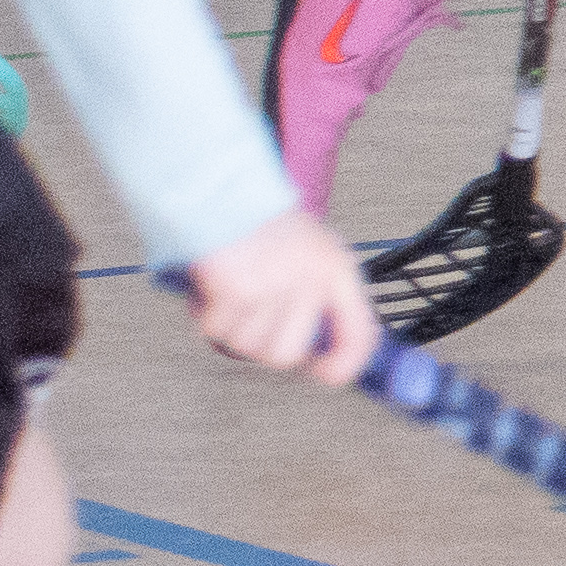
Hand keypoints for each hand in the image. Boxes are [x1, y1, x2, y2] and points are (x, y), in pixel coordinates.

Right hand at [183, 201, 377, 384]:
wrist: (224, 192)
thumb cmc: (267, 225)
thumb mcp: (316, 253)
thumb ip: (327, 298)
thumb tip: (327, 352)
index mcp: (338, 271)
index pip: (358, 337)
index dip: (343, 366)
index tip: (325, 373)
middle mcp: (311, 280)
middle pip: (288, 354)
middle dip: (263, 345)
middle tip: (254, 319)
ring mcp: (274, 286)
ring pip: (249, 347)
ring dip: (233, 328)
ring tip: (234, 295)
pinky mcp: (237, 290)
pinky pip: (217, 332)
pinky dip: (207, 316)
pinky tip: (213, 290)